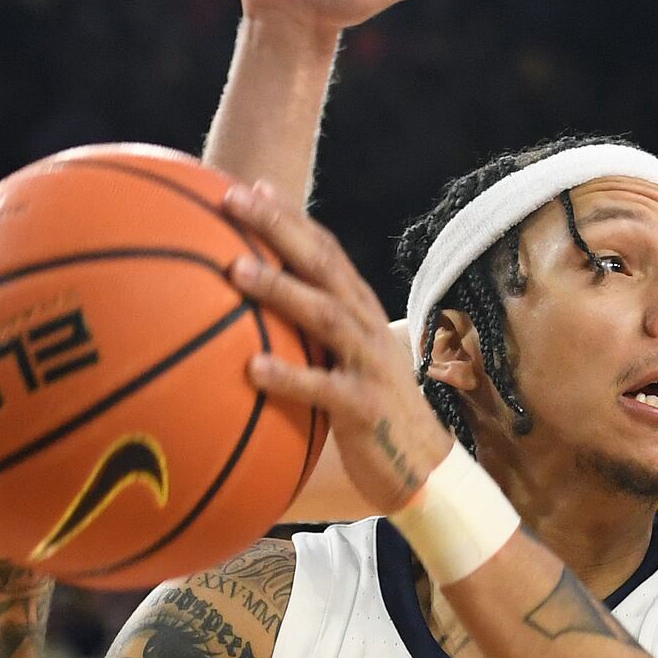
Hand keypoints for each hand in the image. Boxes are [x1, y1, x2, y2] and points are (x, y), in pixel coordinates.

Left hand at [226, 183, 450, 515]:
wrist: (424, 469)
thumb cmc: (372, 414)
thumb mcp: (345, 363)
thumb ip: (313, 337)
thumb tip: (258, 320)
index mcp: (360, 311)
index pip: (325, 251)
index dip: (290, 217)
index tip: (249, 187)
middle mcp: (367, 326)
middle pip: (322, 265)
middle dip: (279, 228)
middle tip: (234, 201)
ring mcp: (368, 365)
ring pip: (325, 315)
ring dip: (280, 290)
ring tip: (236, 271)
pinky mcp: (365, 407)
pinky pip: (323, 388)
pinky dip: (289, 377)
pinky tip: (253, 369)